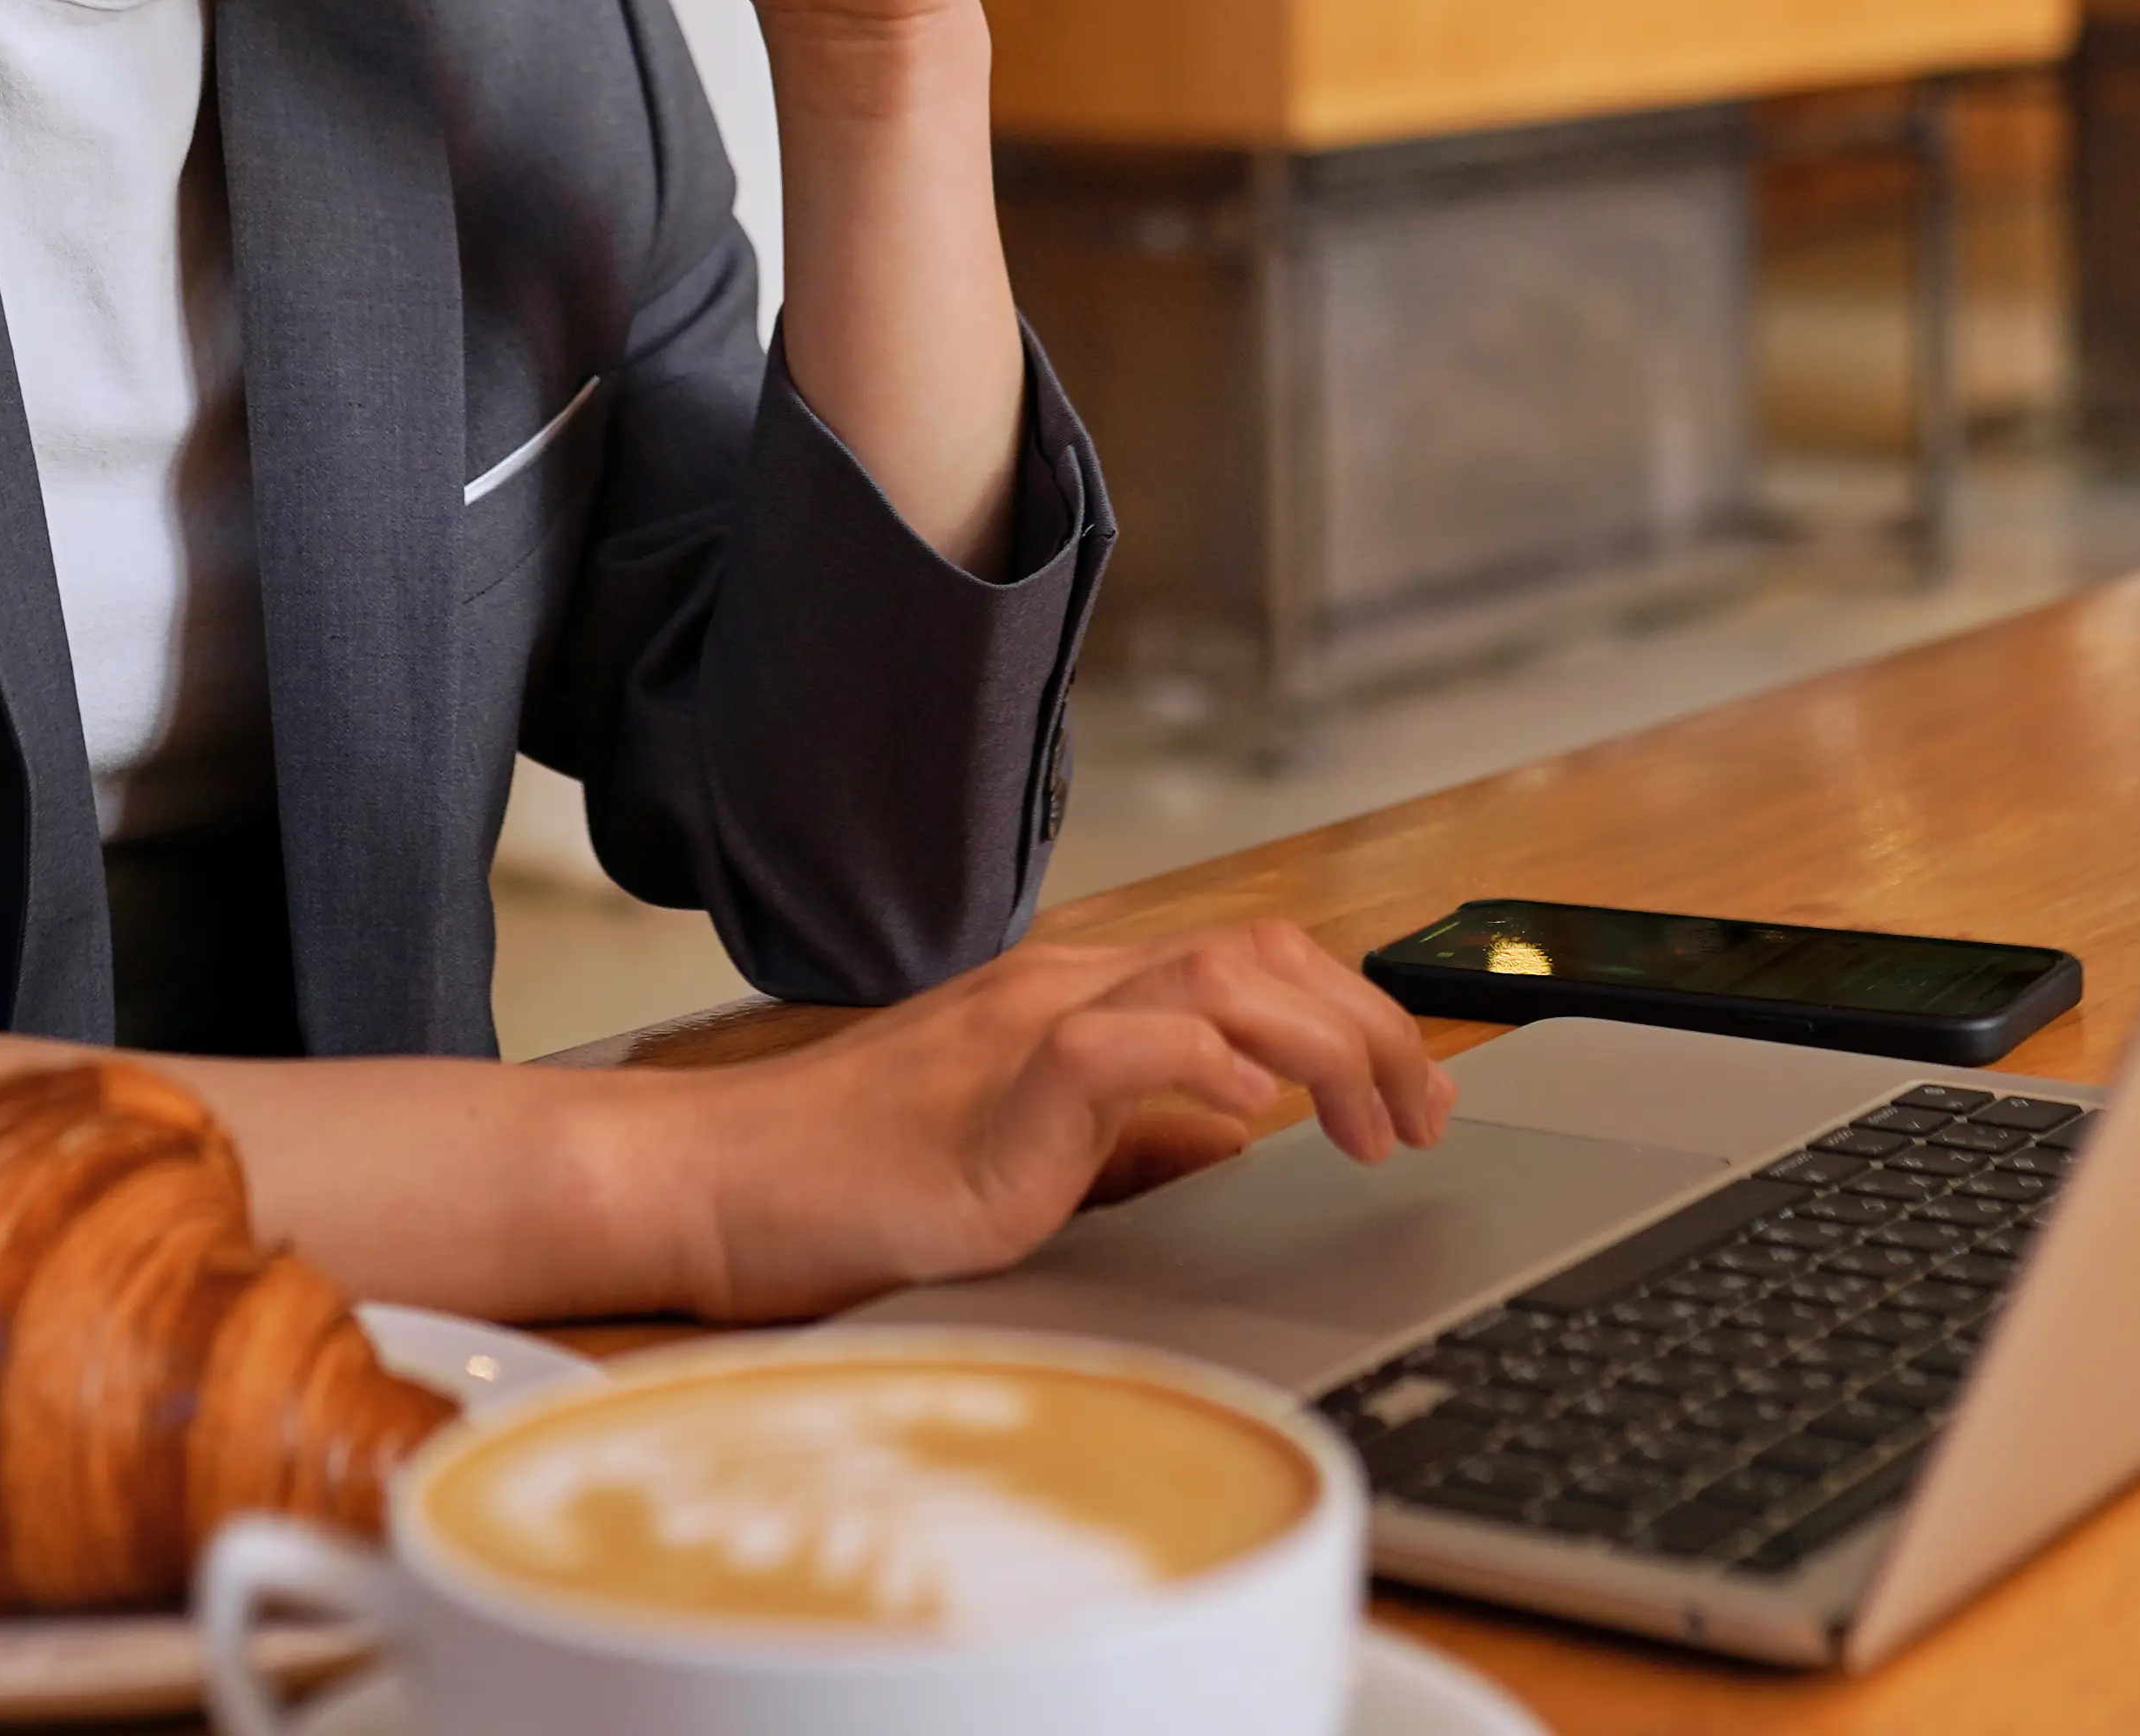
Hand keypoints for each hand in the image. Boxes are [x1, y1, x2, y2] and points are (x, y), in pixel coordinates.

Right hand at [638, 924, 1453, 1323]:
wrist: (715, 1186)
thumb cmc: (849, 1179)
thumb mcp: (1029, 1152)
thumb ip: (1128, 1135)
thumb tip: (1237, 1140)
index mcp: (1072, 998)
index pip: (1251, 959)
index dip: (1357, 1013)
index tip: (1417, 1092)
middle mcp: (1058, 991)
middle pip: (1261, 952)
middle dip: (1372, 1028)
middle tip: (1425, 1115)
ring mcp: (1020, 1037)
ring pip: (1214, 981)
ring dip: (1322, 1048)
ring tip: (1370, 1123)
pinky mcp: (986, 1110)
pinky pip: (1113, 1053)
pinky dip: (1201, 1069)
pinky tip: (1250, 1121)